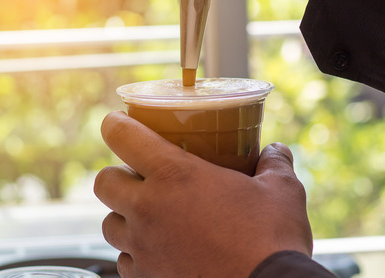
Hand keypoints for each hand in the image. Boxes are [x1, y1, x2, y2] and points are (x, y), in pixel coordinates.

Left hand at [93, 111, 312, 277]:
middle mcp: (148, 209)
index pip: (122, 136)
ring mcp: (143, 248)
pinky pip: (125, 262)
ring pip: (108, 225)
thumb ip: (274, 164)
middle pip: (103, 182)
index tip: (120, 123)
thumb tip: (276, 151)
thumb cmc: (272, 239)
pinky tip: (160, 251)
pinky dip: (136, 254)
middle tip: (142, 177)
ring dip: (124, 216)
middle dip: (118, 176)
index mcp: (174, 174)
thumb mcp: (281, 191)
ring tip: (150, 216)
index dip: (116, 125)